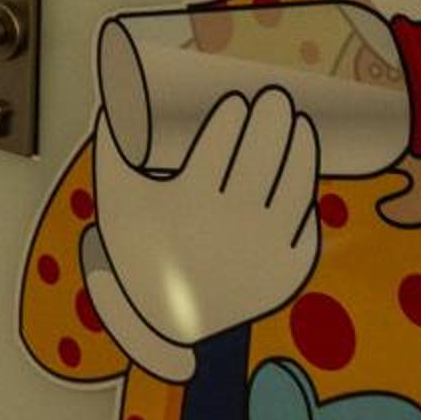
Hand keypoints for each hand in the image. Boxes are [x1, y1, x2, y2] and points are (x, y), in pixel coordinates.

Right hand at [90, 87, 321, 380]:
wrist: (167, 322)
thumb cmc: (142, 251)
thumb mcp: (117, 202)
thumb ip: (112, 149)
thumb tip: (113, 98)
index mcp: (189, 204)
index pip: (219, 148)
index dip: (233, 119)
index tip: (237, 100)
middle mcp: (231, 225)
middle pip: (261, 159)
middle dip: (271, 121)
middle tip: (274, 97)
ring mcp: (265, 249)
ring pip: (292, 188)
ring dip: (300, 150)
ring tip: (300, 124)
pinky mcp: (287, 270)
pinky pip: (304, 225)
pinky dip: (308, 194)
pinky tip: (307, 170)